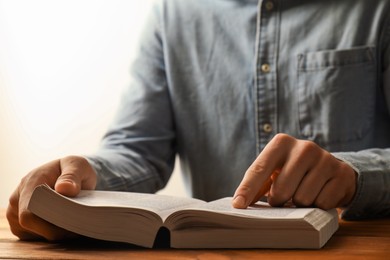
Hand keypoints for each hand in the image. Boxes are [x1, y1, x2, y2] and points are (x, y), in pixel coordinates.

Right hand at [6, 156, 96, 240]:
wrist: (69, 173)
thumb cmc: (73, 168)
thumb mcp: (78, 165)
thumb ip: (72, 175)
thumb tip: (64, 188)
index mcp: (30, 183)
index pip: (29, 212)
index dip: (49, 222)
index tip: (73, 222)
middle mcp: (18, 199)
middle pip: (31, 225)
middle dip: (57, 229)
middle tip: (79, 227)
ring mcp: (17, 213)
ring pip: (34, 233)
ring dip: (55, 233)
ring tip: (75, 224)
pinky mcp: (22, 224)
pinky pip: (35, 237)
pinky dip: (52, 234)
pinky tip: (67, 227)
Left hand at [232, 134, 356, 209]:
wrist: (332, 169)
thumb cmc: (293, 171)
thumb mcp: (274, 171)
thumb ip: (256, 184)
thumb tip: (239, 203)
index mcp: (281, 143)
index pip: (259, 169)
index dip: (247, 189)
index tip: (238, 205)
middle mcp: (304, 147)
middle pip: (282, 190)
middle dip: (280, 201)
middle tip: (284, 197)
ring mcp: (325, 159)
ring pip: (303, 199)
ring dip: (300, 204)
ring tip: (302, 193)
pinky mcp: (341, 173)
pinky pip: (323, 203)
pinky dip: (318, 205)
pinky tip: (320, 194)